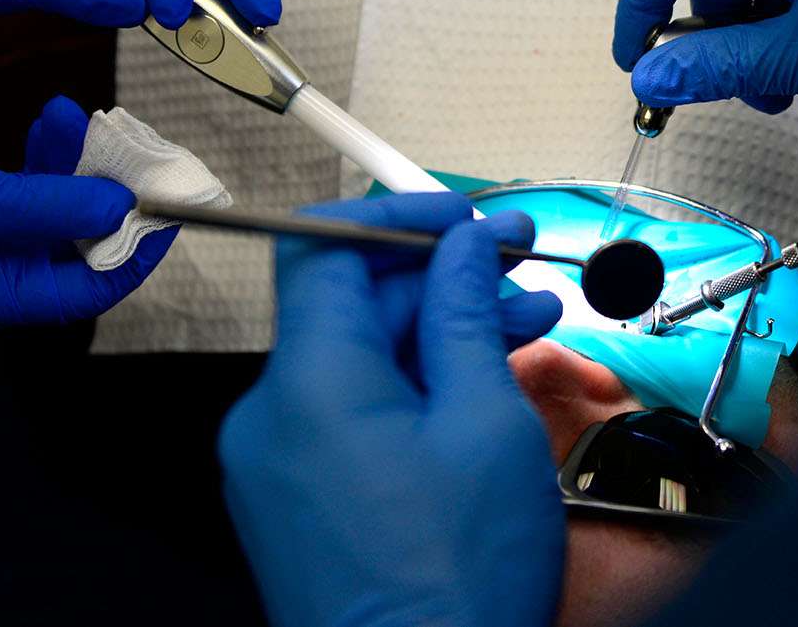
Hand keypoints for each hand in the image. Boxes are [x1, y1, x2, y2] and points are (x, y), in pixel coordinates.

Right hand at [0, 69, 172, 329]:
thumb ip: (47, 206)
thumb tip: (121, 210)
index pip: (80, 293)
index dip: (132, 255)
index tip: (172, 214)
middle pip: (72, 252)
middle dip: (108, 202)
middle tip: (142, 157)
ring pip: (51, 211)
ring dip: (74, 167)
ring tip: (78, 119)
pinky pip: (21, 186)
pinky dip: (43, 155)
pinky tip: (53, 118)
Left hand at [220, 193, 563, 626]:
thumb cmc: (457, 582)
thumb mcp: (485, 423)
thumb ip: (466, 316)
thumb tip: (462, 248)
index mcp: (310, 382)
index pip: (326, 246)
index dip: (399, 216)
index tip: (465, 216)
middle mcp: (272, 415)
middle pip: (347, 304)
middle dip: (438, 277)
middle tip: (519, 267)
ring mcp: (276, 462)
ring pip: (356, 361)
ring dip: (435, 333)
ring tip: (525, 325)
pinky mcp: (295, 499)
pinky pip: (346, 414)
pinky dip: (408, 388)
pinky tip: (477, 387)